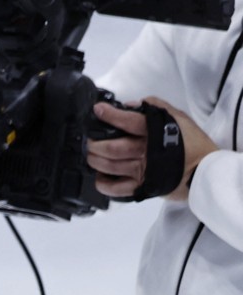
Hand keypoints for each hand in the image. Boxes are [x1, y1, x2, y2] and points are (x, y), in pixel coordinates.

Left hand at [88, 98, 216, 200]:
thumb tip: (129, 105)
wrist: (205, 170)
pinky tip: (99, 177)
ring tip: (91, 155)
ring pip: (110, 166)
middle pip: (111, 147)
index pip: (127, 121)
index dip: (109, 115)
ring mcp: (142, 171)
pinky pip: (117, 188)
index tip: (98, 110)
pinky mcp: (142, 186)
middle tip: (89, 139)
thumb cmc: (193, 143)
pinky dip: (103, 184)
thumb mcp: (179, 118)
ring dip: (94, 160)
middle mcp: (145, 151)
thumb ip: (156, 107)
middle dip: (94, 143)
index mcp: (154, 132)